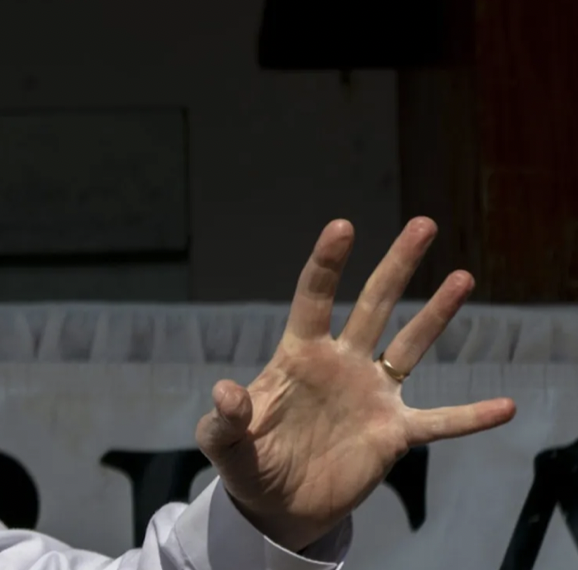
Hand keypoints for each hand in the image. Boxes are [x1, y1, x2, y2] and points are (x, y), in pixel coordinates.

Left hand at [195, 217, 516, 550]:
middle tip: (422, 223)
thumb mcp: (224, 444)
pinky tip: (506, 406)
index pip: (313, 300)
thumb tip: (227, 392)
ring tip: (462, 275)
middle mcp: (342, 365)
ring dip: (436, 314)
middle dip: (396, 266)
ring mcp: (372, 396)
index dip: (327, 265)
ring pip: (410, 346)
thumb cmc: (248, 464)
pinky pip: (439, 422)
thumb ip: (224, 419)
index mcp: (299, 358)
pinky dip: (470, 416)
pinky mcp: (393, 434)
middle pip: (373, 306)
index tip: (342, 226)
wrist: (278, 506)